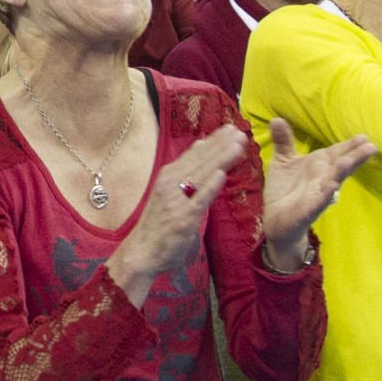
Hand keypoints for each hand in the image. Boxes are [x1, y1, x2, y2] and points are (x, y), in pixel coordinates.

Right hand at [110, 126, 246, 302]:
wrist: (141, 252)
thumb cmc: (158, 225)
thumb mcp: (170, 194)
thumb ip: (186, 175)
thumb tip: (202, 150)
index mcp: (168, 176)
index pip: (194, 154)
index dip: (214, 140)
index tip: (231, 128)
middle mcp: (170, 183)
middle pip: (200, 160)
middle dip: (221, 144)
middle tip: (240, 130)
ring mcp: (176, 200)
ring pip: (202, 174)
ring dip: (221, 158)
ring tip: (238, 145)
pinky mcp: (183, 218)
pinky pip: (199, 199)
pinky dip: (211, 185)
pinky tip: (222, 174)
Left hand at [260, 119, 375, 264]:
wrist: (275, 220)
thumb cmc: (285, 189)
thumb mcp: (283, 161)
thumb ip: (284, 141)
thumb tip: (276, 119)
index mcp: (319, 166)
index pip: (337, 153)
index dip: (350, 145)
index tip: (364, 137)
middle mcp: (322, 179)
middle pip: (341, 166)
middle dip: (355, 157)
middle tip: (371, 146)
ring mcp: (317, 195)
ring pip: (333, 182)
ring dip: (341, 173)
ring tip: (348, 162)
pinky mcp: (308, 210)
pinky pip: (319, 202)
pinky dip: (326, 195)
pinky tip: (333, 188)